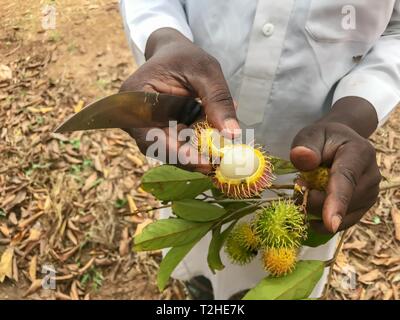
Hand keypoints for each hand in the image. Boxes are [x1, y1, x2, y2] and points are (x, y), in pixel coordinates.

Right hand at [120, 28, 238, 173]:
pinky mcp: (158, 130)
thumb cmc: (186, 57)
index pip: (151, 135)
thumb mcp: (206, 71)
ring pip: (168, 149)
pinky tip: (212, 140)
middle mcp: (133, 116)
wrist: (173, 53)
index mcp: (135, 96)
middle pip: (158, 148)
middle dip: (190, 157)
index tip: (206, 162)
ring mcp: (144, 126)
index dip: (178, 154)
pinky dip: (195, 144)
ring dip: (195, 152)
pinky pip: (175, 144)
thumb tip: (232, 134)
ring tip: (219, 149)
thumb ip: (218, 100)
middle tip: (219, 163)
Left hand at [290, 97, 380, 232]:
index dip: (337, 202)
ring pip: (343, 215)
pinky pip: (345, 222)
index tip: (330, 224)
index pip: (346, 180)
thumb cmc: (322, 139)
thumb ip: (305, 146)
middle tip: (298, 185)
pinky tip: (311, 216)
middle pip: (343, 202)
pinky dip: (325, 222)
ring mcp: (371, 193)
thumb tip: (302, 158)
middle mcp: (371, 175)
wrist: (339, 142)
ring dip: (319, 211)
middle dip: (315, 201)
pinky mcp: (365, 205)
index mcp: (359, 152)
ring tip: (307, 191)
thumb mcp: (310, 135)